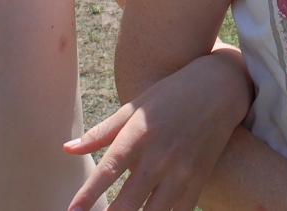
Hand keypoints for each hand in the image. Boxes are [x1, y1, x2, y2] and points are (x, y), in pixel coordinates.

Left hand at [64, 51, 250, 210]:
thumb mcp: (134, 107)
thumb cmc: (169, 96)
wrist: (220, 88)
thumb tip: (66, 148)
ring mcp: (182, 170)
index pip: (108, 170)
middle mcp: (160, 155)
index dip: (88, 195)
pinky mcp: (198, 180)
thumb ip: (100, 132)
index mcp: (139, 134)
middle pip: (128, 201)